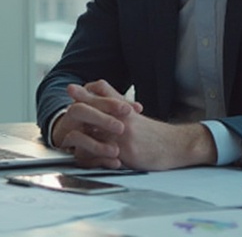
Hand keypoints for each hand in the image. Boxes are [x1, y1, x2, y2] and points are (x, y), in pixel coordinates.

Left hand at [53, 81, 215, 170]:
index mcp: (123, 109)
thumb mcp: (133, 113)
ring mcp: (123, 137)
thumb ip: (113, 99)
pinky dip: (89, 157)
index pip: (101, 94)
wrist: (176, 146)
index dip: (84, 92)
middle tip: (65, 112)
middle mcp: (122, 120)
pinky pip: (100, 156)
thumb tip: (95, 85)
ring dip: (79, 138)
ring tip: (70, 139)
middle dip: (77, 110)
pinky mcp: (126, 154)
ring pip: (92, 135)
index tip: (71, 89)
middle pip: (93, 111)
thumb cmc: (152, 131)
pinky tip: (83, 156)